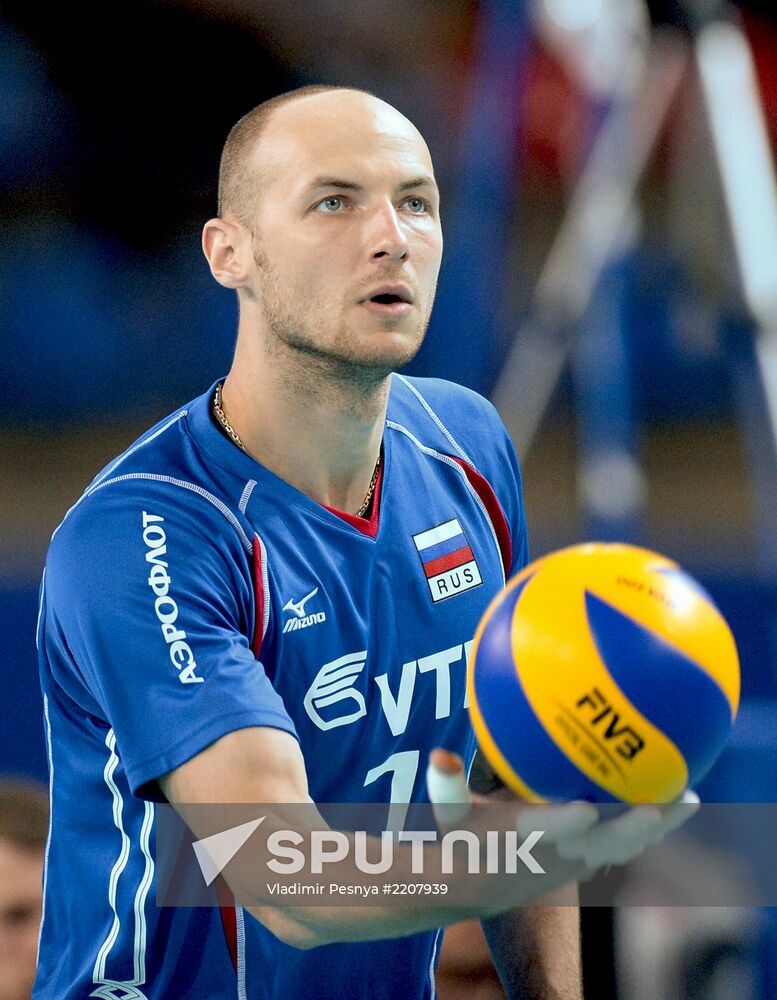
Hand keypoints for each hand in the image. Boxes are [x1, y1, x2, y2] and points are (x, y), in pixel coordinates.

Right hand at [426, 749, 699, 872]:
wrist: (480, 885)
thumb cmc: (464, 839)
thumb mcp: (448, 813)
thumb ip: (444, 785)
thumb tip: (438, 754)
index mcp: (525, 838)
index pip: (547, 832)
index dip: (566, 823)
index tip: (585, 808)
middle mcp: (558, 854)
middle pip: (603, 845)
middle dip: (632, 828)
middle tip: (659, 807)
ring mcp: (579, 861)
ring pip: (626, 846)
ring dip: (658, 827)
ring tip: (689, 799)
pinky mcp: (589, 861)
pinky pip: (628, 844)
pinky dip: (652, 826)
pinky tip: (675, 800)